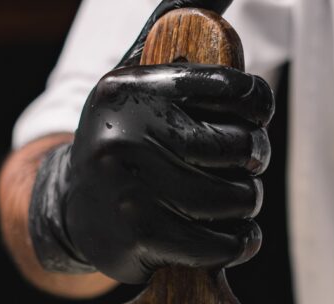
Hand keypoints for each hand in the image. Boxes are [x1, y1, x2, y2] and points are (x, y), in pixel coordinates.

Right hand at [28, 0, 273, 283]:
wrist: (75, 211)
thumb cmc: (123, 139)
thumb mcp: (137, 79)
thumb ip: (175, 29)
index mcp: (129, 90)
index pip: (225, 87)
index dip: (257, 104)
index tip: (258, 116)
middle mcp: (125, 136)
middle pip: (236, 148)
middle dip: (256, 158)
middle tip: (250, 165)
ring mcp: (131, 190)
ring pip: (232, 198)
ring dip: (248, 204)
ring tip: (241, 201)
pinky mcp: (141, 237)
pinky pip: (217, 244)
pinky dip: (238, 243)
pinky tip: (237, 237)